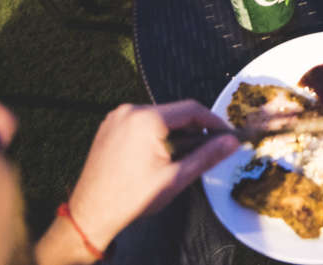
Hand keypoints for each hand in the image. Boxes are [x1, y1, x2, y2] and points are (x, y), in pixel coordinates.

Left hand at [67, 101, 238, 251]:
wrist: (90, 214)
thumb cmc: (130, 198)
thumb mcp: (176, 178)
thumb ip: (207, 156)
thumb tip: (231, 142)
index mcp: (147, 119)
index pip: (192, 109)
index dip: (213, 122)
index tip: (225, 134)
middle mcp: (130, 111)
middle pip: (174, 112)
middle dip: (193, 130)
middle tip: (205, 150)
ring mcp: (117, 117)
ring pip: (158, 117)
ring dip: (174, 132)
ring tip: (180, 157)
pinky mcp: (109, 126)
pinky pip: (141, 122)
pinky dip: (155, 133)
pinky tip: (158, 156)